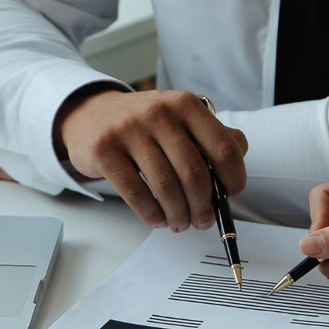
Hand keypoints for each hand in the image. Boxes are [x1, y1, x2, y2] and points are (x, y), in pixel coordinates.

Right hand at [58, 88, 248, 231]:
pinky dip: (152, 214)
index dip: (233, 179)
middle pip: (195, 174)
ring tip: (180, 223)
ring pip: (166, 187)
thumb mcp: (181, 118)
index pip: (224, 148)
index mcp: (186, 105)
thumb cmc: (145, 125)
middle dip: (203, 207)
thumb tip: (238, 161)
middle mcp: (159, 112)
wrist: (90, 115)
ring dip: (178, 214)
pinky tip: (157, 219)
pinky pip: (136, 194)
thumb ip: (214, 136)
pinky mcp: (104, 149)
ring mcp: (129, 130)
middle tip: (202, 221)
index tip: (230, 195)